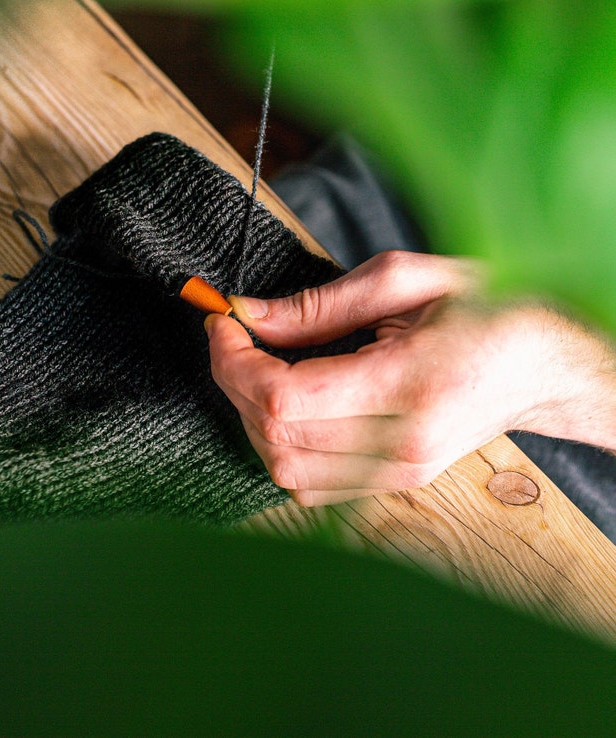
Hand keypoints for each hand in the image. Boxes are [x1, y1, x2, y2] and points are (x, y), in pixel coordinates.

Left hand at [205, 250, 615, 505]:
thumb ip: (318, 305)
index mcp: (407, 385)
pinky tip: (282, 408)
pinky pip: (309, 485)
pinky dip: (278, 446)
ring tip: (255, 369)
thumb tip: (251, 316)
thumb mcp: (406, 281)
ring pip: (283, 468)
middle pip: (274, 435)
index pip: (283, 397)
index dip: (234, 361)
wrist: (544, 364)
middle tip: (232, 338)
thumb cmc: (489, 311)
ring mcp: (398, 472)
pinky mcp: (394, 482)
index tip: (222, 323)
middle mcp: (400, 443)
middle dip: (232, 381)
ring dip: (250, 416)